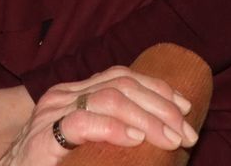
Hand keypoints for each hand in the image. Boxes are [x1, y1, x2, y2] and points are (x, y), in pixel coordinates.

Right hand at [3, 68, 198, 164]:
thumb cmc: (51, 164)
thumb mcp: (87, 142)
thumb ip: (113, 130)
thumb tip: (162, 135)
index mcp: (74, 92)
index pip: (121, 75)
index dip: (157, 88)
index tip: (186, 109)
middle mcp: (62, 95)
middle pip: (121, 84)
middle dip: (161, 106)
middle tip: (187, 133)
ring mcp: (51, 114)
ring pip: (108, 98)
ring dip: (147, 118)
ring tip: (170, 140)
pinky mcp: (43, 138)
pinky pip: (82, 123)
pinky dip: (113, 129)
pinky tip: (134, 140)